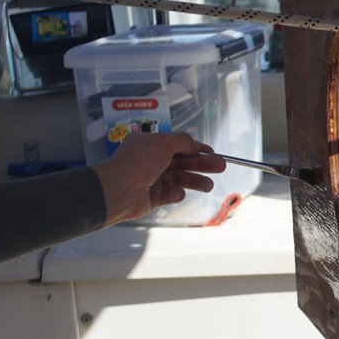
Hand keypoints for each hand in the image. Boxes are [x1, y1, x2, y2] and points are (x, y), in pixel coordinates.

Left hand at [92, 132, 226, 224]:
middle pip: (183, 162)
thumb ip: (183, 141)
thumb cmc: (139, 162)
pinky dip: (175, 194)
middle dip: (202, 165)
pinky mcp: (153, 197)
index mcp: (151, 144)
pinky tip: (176, 193)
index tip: (213, 153)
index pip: (179, 145)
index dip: (197, 149)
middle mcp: (152, 160)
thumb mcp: (163, 143)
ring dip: (195, 181)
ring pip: (180, 178)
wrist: (118, 190)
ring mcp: (153, 179)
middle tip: (221, 167)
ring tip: (209, 186)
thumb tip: (195, 145)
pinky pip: (170, 194)